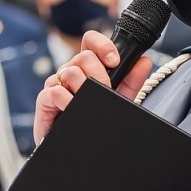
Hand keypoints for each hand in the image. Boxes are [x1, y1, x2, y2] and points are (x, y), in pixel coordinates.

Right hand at [32, 29, 153, 143]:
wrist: (79, 149)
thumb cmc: (96, 121)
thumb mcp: (118, 99)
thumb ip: (132, 81)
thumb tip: (145, 61)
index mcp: (88, 67)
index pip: (90, 42)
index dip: (102, 45)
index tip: (114, 61)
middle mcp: (71, 71)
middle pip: (83, 57)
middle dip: (99, 73)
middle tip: (106, 90)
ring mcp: (57, 84)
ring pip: (70, 71)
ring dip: (84, 87)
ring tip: (89, 102)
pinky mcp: (45, 100)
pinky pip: (55, 91)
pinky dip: (67, 100)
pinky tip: (73, 108)